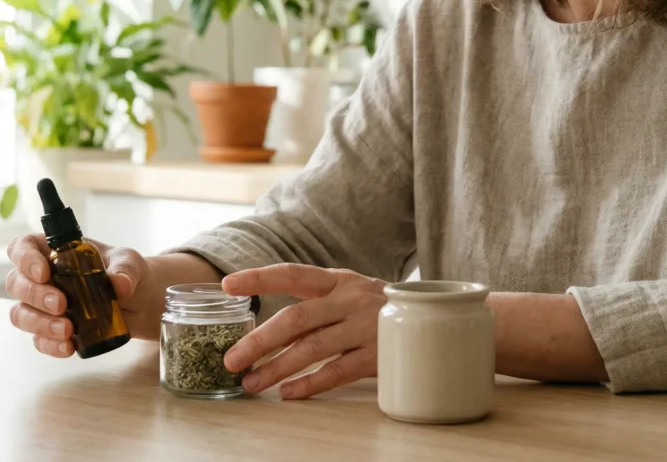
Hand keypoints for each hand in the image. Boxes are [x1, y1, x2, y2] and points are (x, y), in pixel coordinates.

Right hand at [4, 234, 162, 356]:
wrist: (141, 302)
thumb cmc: (127, 272)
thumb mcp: (130, 263)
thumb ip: (125, 270)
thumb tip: (120, 285)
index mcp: (55, 251)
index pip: (23, 247)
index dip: (24, 259)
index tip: (43, 272)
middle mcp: (43, 278)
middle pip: (16, 283)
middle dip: (34, 295)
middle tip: (61, 304)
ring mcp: (43, 306)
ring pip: (20, 314)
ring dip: (39, 323)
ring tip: (67, 330)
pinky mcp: (52, 330)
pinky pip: (39, 340)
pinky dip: (50, 345)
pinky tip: (68, 347)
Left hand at [221, 264, 386, 399]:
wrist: (438, 321)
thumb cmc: (381, 310)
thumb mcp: (353, 294)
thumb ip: (318, 304)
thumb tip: (267, 329)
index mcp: (339, 280)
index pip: (293, 274)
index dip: (259, 278)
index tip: (227, 286)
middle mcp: (351, 299)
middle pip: (295, 318)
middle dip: (258, 341)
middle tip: (232, 360)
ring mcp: (366, 327)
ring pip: (311, 348)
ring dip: (276, 368)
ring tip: (253, 383)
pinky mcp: (379, 355)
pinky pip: (337, 372)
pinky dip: (309, 384)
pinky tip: (289, 393)